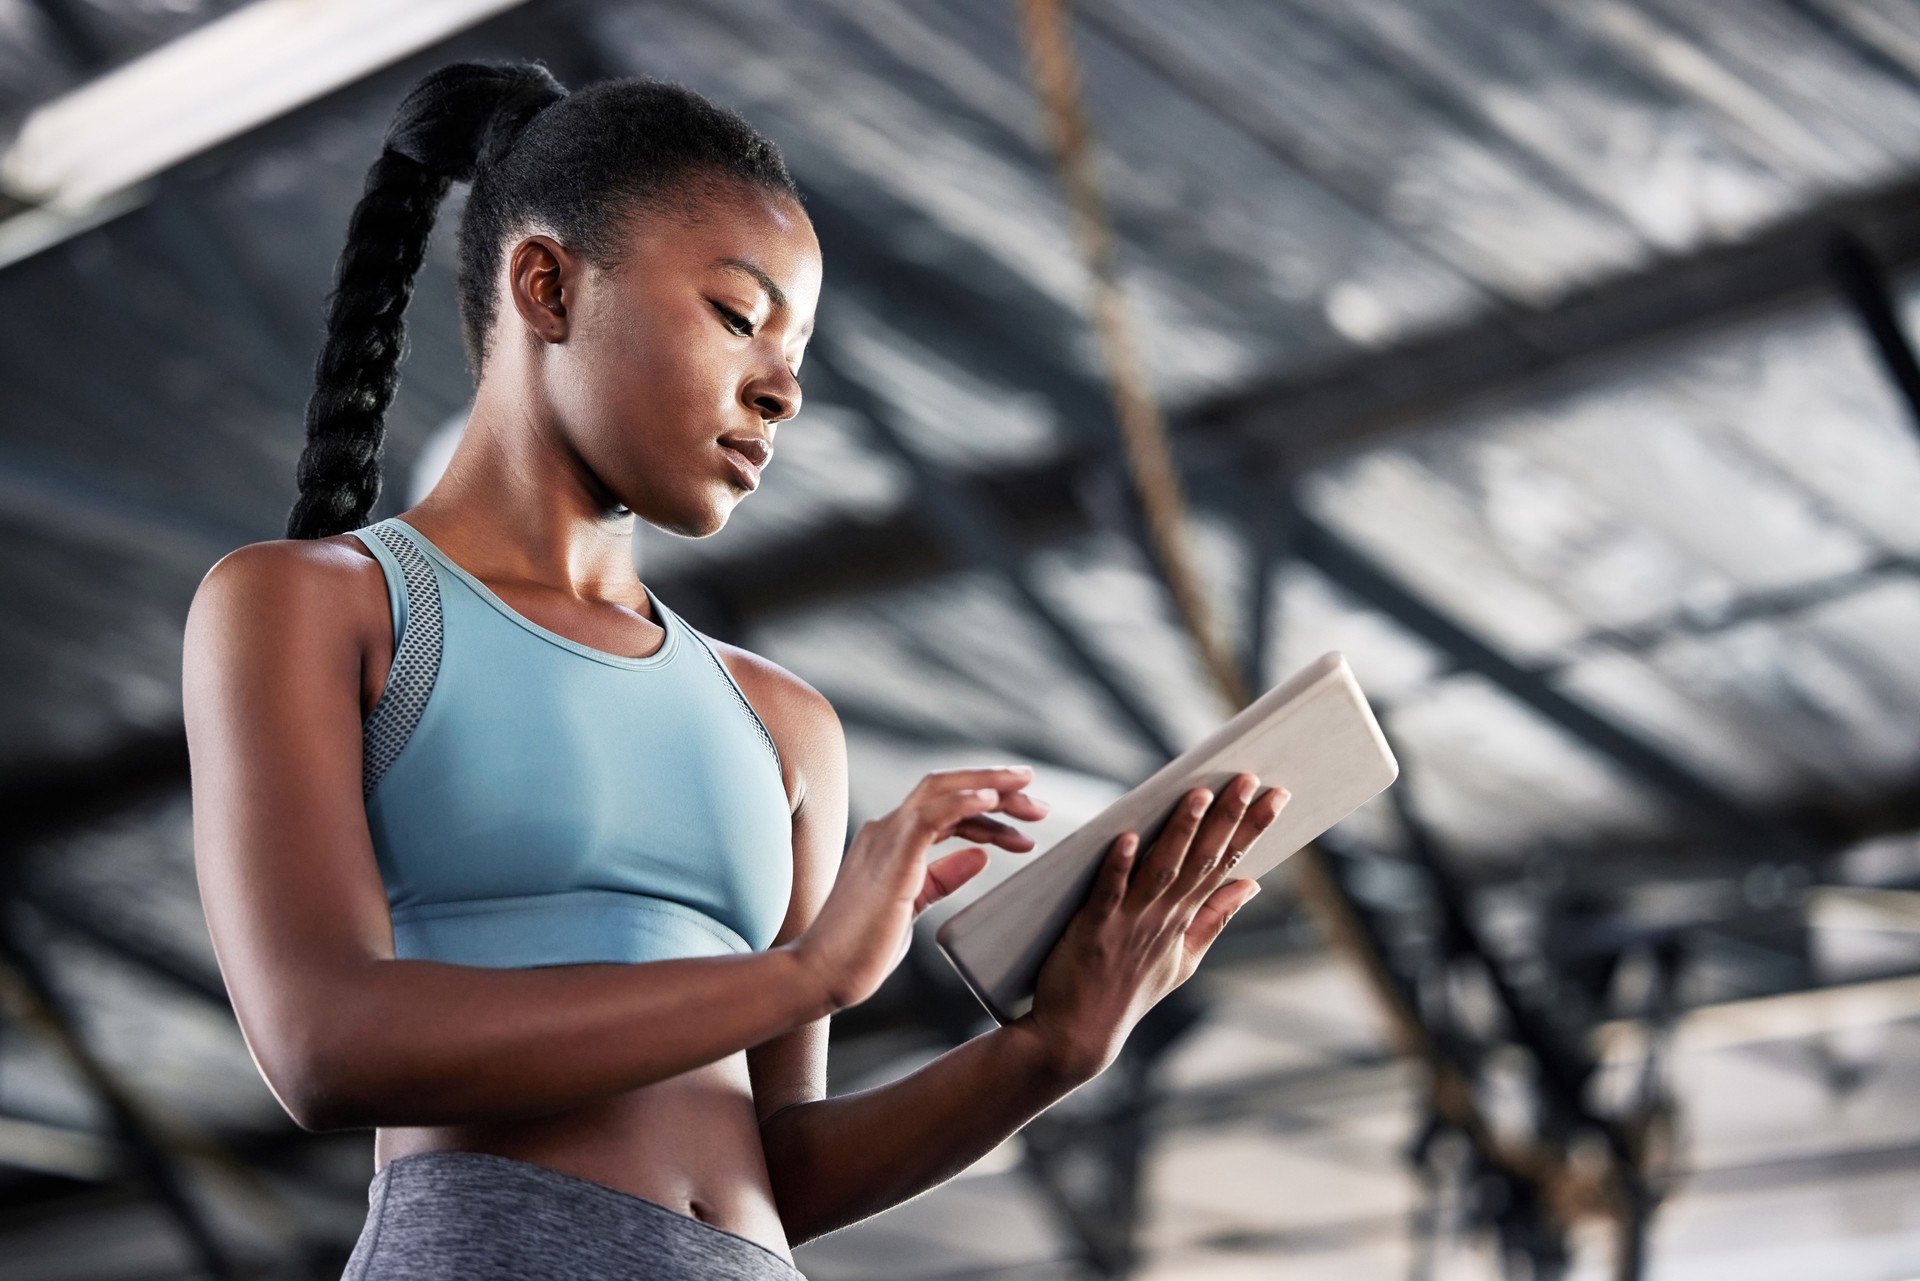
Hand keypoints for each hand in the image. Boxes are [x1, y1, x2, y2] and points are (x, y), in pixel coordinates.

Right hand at [793, 767, 1045, 1010]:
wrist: (822, 973)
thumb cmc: (861, 948)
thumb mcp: (913, 905)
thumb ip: (942, 877)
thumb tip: (979, 857)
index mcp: (891, 842)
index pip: (946, 811)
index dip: (988, 813)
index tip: (1025, 826)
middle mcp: (887, 830)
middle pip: (948, 789)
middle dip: (997, 789)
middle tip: (1038, 805)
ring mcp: (886, 838)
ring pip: (942, 790)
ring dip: (990, 787)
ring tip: (1029, 795)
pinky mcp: (892, 857)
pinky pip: (931, 815)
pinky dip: (963, 801)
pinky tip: (993, 800)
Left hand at [1017, 773, 1287, 1082]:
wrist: (1078, 1035)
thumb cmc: (1127, 991)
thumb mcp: (1183, 959)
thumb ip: (1215, 918)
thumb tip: (1253, 884)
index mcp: (1184, 920)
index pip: (1227, 864)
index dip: (1252, 829)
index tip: (1277, 795)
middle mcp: (1163, 918)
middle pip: (1201, 860)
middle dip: (1227, 818)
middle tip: (1247, 778)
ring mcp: (1129, 924)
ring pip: (1160, 870)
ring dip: (1180, 833)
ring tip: (1198, 795)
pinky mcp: (1092, 930)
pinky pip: (1107, 893)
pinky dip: (1117, 865)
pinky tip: (1127, 837)